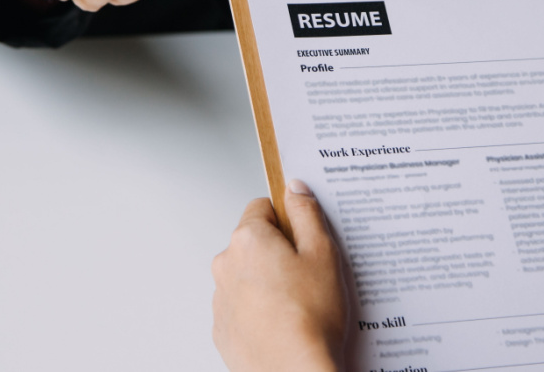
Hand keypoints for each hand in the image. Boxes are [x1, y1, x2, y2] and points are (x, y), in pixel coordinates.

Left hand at [212, 181, 347, 371]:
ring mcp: (221, 299)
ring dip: (267, 281)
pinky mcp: (223, 328)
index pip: (262, 207)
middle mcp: (226, 265)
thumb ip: (307, 214)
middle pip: (253, 242)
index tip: (303, 235)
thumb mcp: (323, 254)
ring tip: (299, 303)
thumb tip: (295, 190)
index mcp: (248, 240)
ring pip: (247, 275)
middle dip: (278, 251)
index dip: (287, 218)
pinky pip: (242, 306)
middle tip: (308, 273)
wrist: (294, 371)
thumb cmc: (310, 318)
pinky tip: (284, 321)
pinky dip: (259, 309)